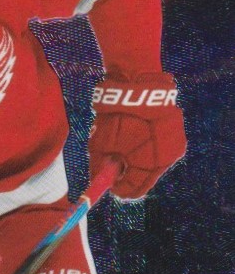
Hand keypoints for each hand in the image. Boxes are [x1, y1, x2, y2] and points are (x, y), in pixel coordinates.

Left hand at [89, 72, 186, 199]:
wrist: (139, 83)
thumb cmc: (117, 115)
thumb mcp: (100, 142)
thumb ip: (99, 166)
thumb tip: (96, 181)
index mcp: (149, 164)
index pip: (134, 190)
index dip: (119, 189)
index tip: (107, 185)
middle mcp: (167, 160)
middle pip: (144, 179)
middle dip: (128, 175)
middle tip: (113, 167)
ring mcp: (175, 147)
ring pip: (152, 165)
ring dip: (137, 161)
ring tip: (125, 143)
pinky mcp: (177, 135)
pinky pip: (159, 150)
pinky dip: (147, 148)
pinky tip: (138, 134)